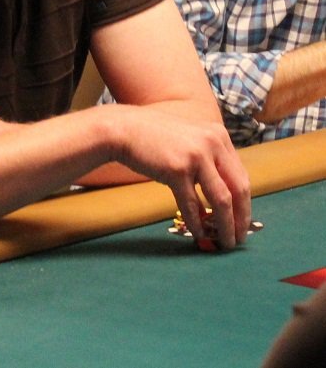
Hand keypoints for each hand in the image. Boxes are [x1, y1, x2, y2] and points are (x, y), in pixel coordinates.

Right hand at [109, 106, 250, 249]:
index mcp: (219, 135)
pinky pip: (193, 204)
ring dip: (225, 226)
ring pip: (221, 200)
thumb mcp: (190, 138)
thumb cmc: (155, 136)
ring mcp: (196, 156)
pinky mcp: (177, 170)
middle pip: (238, 189)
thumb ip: (209, 158)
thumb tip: (223, 195)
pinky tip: (198, 234)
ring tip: (225, 242)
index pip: (241, 175)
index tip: (243, 220)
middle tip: (239, 238)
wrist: (125, 129)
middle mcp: (212, 143)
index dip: (245, 203)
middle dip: (241, 218)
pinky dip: (197, 223)